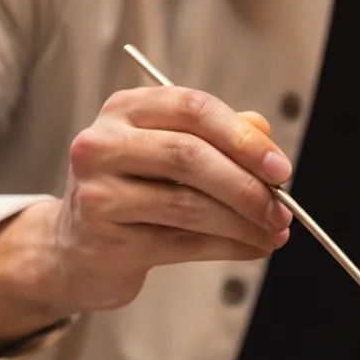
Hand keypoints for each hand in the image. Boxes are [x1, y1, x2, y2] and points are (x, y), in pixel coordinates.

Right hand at [0, 90, 292, 351]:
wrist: (77, 250)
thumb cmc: (134, 196)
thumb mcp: (171, 156)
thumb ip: (219, 140)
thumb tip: (267, 140)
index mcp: (125, 109)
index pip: (192, 109)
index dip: (243, 138)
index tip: (281, 168)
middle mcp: (103, 144)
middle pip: (190, 156)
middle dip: (247, 186)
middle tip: (283, 209)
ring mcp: (99, 192)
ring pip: (187, 204)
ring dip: (242, 223)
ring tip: (273, 233)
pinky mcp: (106, 240)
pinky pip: (181, 242)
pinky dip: (227, 247)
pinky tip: (252, 249)